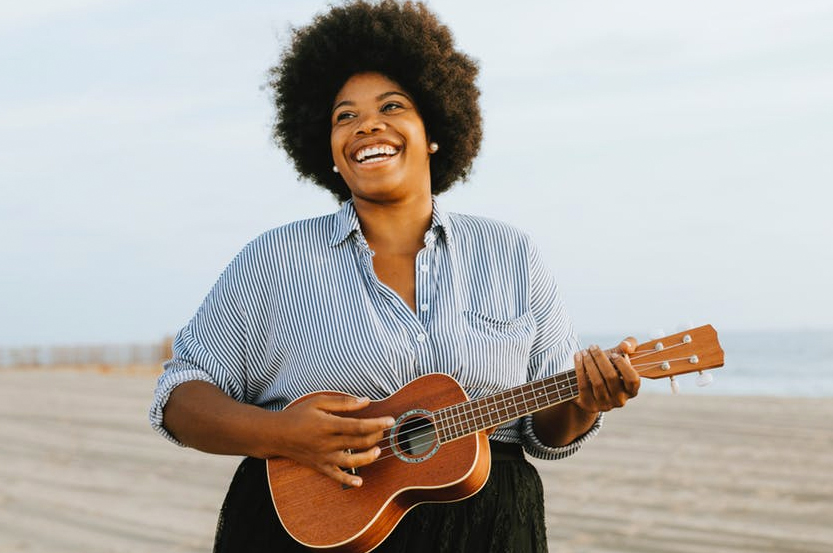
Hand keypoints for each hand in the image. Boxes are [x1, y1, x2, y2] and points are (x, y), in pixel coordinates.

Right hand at [274, 394, 393, 487]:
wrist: (276, 434)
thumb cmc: (298, 414)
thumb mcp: (319, 401)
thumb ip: (343, 402)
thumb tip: (366, 401)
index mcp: (328, 424)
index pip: (358, 425)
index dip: (377, 423)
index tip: (390, 420)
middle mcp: (327, 442)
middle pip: (358, 442)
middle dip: (375, 436)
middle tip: (383, 431)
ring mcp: (323, 456)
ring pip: (351, 461)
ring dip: (368, 457)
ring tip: (377, 451)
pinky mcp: (319, 466)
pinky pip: (336, 476)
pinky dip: (348, 480)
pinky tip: (360, 481)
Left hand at [573, 337, 639, 412]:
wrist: (588, 383)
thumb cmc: (607, 366)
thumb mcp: (619, 354)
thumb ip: (629, 345)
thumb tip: (626, 346)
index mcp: (631, 390)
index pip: (633, 379)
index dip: (623, 365)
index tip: (613, 354)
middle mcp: (620, 400)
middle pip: (611, 377)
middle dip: (600, 358)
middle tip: (592, 346)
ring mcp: (604, 405)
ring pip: (597, 382)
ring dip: (589, 362)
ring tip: (584, 351)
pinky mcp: (589, 405)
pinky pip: (583, 386)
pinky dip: (579, 369)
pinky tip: (577, 357)